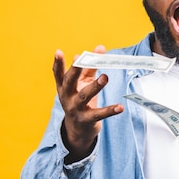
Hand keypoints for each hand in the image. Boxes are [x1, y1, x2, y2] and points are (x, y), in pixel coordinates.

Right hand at [53, 45, 123, 161]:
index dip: (58, 63)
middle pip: (70, 82)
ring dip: (95, 86)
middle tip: (82, 59)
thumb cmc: (80, 100)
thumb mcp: (82, 84)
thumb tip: (99, 48)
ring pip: (84, 96)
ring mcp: (75, 109)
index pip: (59, 73)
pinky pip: (99, 114)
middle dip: (76, 70)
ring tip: (105, 77)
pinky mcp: (87, 119)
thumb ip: (90, 66)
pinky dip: (110, 110)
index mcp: (64, 87)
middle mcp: (67, 97)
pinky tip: (120, 107)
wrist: (77, 130)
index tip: (58, 52)